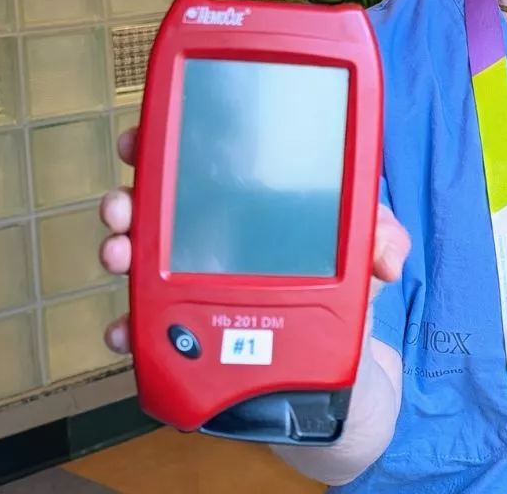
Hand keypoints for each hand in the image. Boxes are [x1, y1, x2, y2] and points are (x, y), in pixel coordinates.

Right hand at [96, 124, 411, 354]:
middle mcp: (213, 237)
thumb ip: (382, 238)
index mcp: (251, 203)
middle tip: (122, 204)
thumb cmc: (346, 292)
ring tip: (119, 256)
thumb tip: (387, 258)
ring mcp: (195, 284)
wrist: (339, 366)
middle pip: (160, 207)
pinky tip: (127, 327)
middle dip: (129, 199)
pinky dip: (134, 326)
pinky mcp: (189, 332)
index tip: (139, 140)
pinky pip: (153, 327)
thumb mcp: (367, 254)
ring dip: (122, 252)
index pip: (203, 161)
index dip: (167, 143)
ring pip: (145, 260)